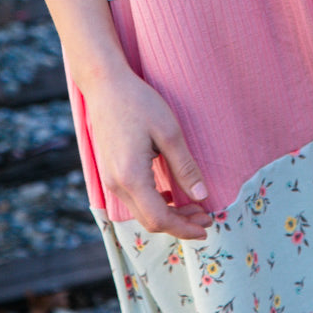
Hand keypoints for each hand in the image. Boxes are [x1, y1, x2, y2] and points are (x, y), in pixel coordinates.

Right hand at [84, 63, 213, 240]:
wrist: (104, 84)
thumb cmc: (138, 102)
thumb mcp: (169, 132)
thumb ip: (185, 168)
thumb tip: (201, 196)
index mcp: (131, 177)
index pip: (160, 218)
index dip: (185, 228)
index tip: (207, 226)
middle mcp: (116, 184)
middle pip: (150, 221)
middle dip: (179, 224)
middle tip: (206, 217)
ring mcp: (110, 179)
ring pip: (141, 212)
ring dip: (168, 214)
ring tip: (193, 207)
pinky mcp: (109, 172)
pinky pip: (133, 199)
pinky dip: (153, 203)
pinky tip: (168, 194)